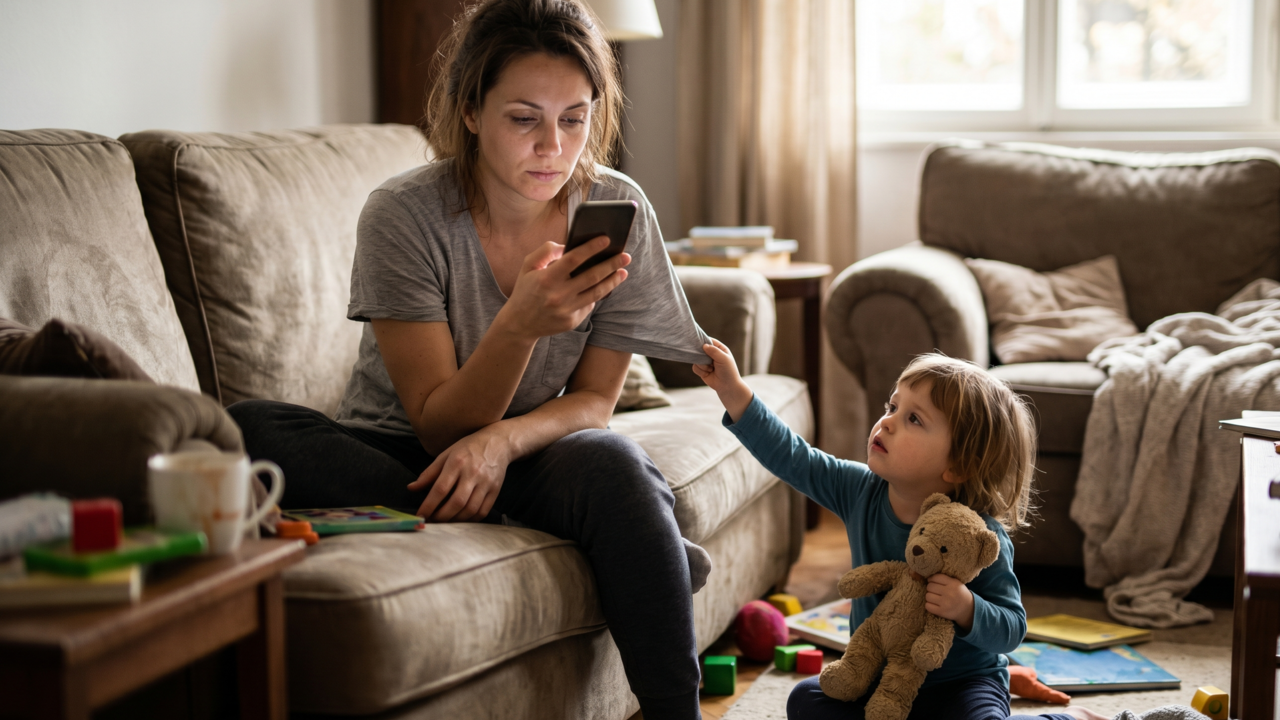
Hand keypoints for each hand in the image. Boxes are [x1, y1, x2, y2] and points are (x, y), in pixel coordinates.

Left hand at [407, 429, 511, 521]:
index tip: (420, 515)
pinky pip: (483, 511)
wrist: (499, 442)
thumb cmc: (469, 448)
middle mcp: (473, 473)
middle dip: (442, 516)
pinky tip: (461, 519)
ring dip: (455, 520)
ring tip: (445, 521)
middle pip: (456, 502)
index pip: (440, 489)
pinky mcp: (496, 490)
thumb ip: (429, 473)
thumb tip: (411, 488)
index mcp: (457, 462)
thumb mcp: (446, 454)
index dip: (429, 505)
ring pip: (470, 509)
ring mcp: (486, 482)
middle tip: (432, 521)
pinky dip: (470, 519)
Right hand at [498, 237, 629, 340]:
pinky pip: (589, 305)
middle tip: (625, 255)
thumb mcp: (528, 266)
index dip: (591, 248)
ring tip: (623, 271)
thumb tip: (568, 246)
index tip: (606, 239)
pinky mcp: (572, 322)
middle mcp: (558, 296)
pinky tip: (604, 286)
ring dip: (612, 281)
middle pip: (592, 276)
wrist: (519, 324)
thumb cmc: (526, 290)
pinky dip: (596, 294)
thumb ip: (546, 251)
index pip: (573, 259)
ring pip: (596, 293)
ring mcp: (566, 311)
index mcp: (546, 279)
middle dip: (611, 264)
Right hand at [691, 338, 752, 420]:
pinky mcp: (702, 370)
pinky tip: (708, 373)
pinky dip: (700, 371)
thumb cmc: (728, 372)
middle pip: (700, 349)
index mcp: (720, 349)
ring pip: (696, 359)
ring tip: (711, 369)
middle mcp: (712, 354)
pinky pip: (695, 367)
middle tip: (707, 360)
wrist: (727, 387)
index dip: (703, 341)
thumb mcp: (723, 359)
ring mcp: (706, 362)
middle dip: (702, 355)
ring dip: (703, 365)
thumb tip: (703, 346)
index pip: (709, 341)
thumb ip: (714, 351)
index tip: (699, 344)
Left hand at [924, 574, 974, 630]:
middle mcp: (949, 593)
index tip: (931, 581)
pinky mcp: (942, 612)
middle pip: (930, 586)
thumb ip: (944, 579)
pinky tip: (934, 604)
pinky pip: (927, 606)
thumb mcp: (956, 583)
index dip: (931, 579)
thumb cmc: (959, 594)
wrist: (968, 610)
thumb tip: (928, 578)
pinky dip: (929, 605)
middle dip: (931, 588)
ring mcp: (945, 603)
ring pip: (927, 596)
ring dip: (930, 596)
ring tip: (935, 598)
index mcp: (953, 583)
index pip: (936, 577)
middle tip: (935, 591)